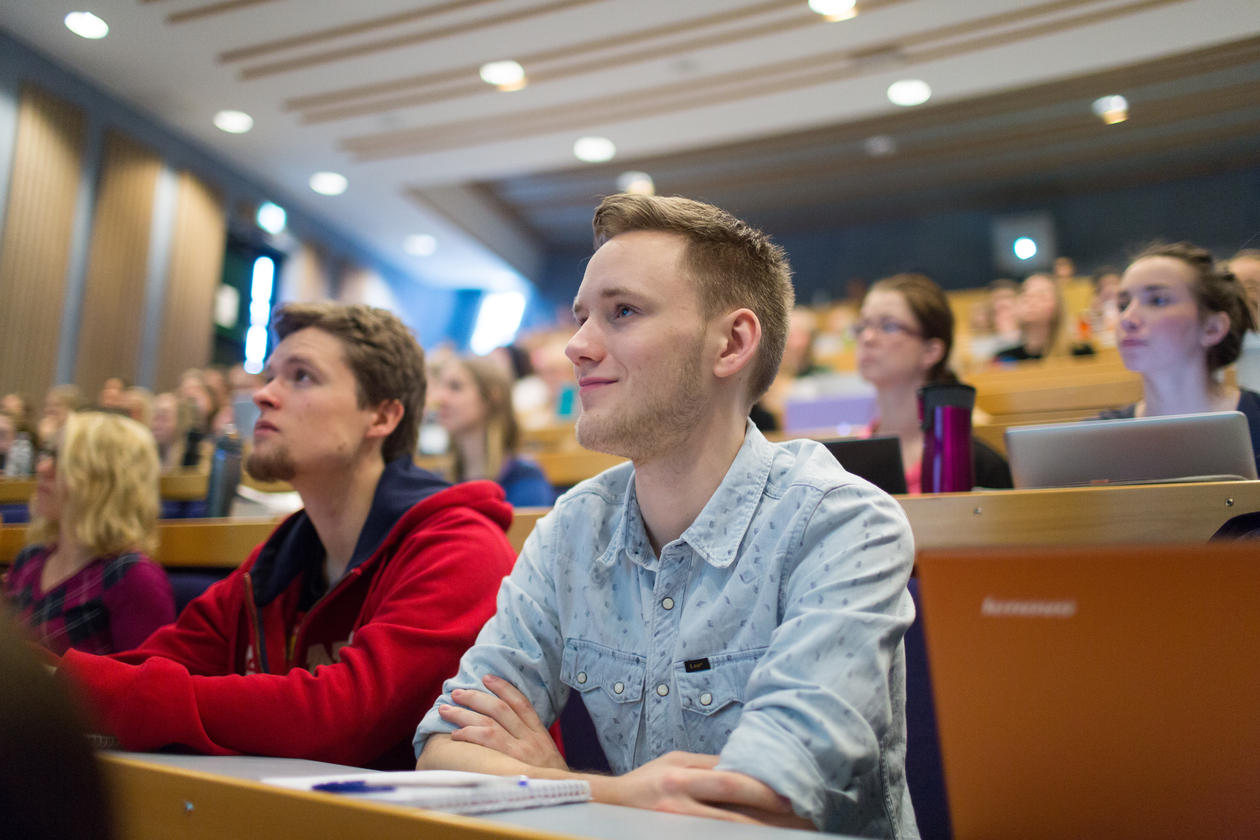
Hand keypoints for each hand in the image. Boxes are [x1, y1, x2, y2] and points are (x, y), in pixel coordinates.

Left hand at [438, 674, 567, 770]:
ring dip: (464, 714)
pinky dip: (469, 734)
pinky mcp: (510, 763)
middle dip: (475, 698)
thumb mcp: (545, 755)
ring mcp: (520, 751)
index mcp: (539, 734)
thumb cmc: (549, 780)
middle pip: (500, 709)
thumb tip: (505, 729)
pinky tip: (456, 734)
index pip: (521, 703)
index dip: (503, 688)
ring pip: (488, 723)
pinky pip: (487, 741)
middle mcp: (531, 738)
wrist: (567, 798)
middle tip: (456, 692)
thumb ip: (529, 740)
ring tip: (446, 710)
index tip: (486, 678)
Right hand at [592, 751, 809, 827]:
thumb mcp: (673, 763)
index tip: (790, 794)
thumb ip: (708, 766)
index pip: (730, 782)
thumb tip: (746, 766)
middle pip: (734, 813)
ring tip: (789, 833)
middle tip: (802, 818)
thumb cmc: (644, 783)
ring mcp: (676, 828)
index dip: (763, 790)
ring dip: (761, 833)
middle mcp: (678, 805)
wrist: (606, 809)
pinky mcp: (676, 839)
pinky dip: (738, 838)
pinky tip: (757, 837)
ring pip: (728, 832)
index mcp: (679, 777)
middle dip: (771, 817)